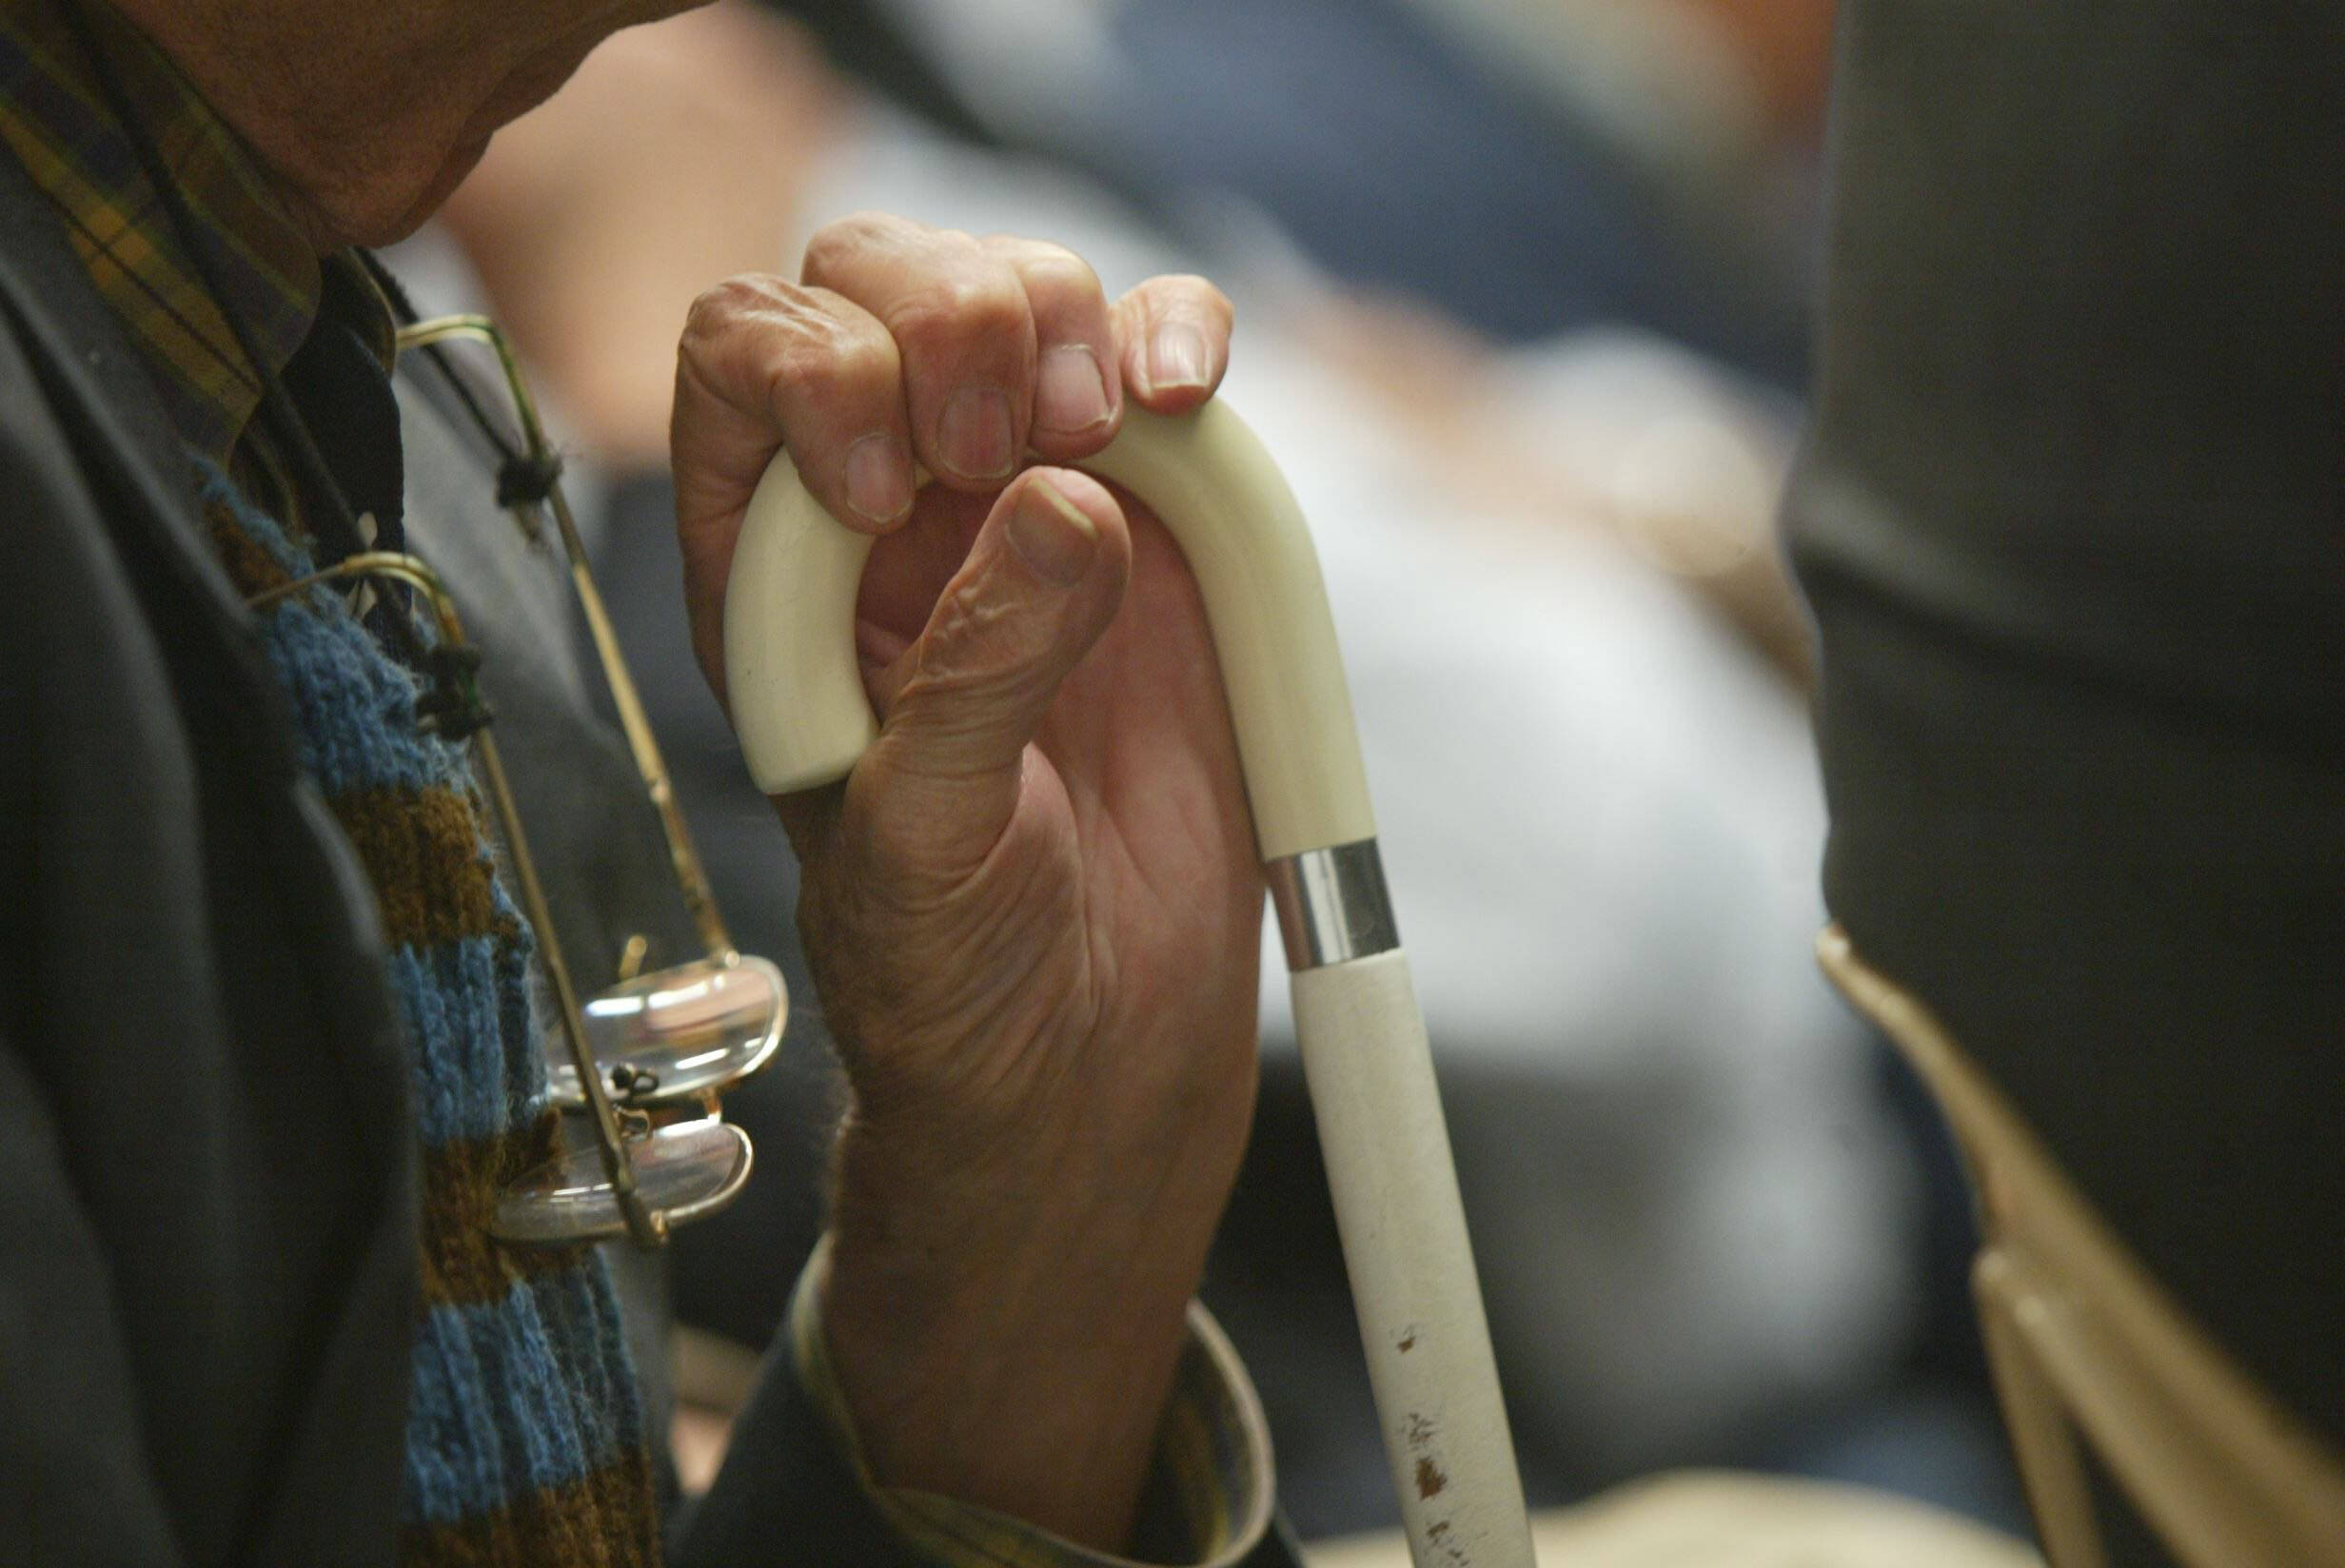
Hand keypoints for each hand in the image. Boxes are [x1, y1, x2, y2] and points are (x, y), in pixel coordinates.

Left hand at [670, 217, 1255, 1550]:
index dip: (812, 371)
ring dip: (1067, 314)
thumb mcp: (919, 841)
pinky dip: (1179, 338)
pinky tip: (1185, 387)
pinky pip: (1163, 369)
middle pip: (878, 285)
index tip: (890, 486)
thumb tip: (1067, 503)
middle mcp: (893, 514)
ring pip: (1023, 294)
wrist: (1094, 1056)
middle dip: (947, 314)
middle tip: (1009, 440)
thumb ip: (975, 672)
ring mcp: (1033, 506)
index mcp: (780, 578)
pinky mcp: (1162, 528)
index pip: (745, 365)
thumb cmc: (957, 974)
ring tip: (1109, 424)